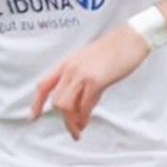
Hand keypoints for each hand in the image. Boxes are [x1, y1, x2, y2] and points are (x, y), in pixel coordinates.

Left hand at [32, 25, 150, 139]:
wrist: (132, 37)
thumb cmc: (116, 49)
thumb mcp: (91, 63)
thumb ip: (83, 81)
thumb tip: (82, 104)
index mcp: (67, 63)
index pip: (44, 85)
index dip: (36, 103)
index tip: (33, 117)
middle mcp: (70, 69)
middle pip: (55, 101)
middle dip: (63, 119)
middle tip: (73, 129)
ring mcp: (82, 74)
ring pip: (65, 106)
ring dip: (71, 121)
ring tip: (79, 129)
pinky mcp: (96, 80)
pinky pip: (84, 105)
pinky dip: (84, 118)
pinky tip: (87, 122)